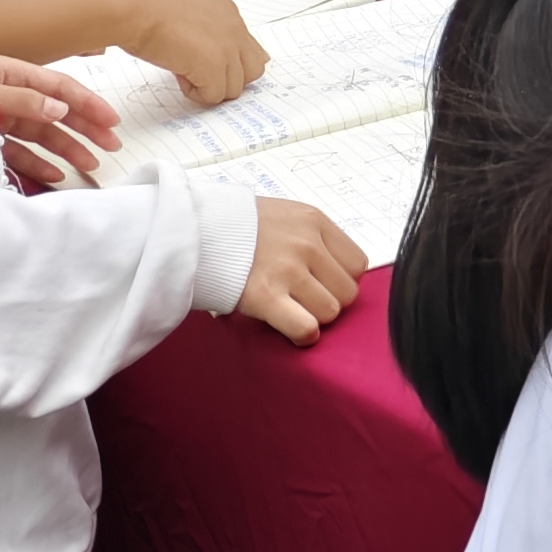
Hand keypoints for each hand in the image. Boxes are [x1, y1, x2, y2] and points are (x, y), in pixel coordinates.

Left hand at [0, 55, 116, 191]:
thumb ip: (23, 100)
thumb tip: (61, 110)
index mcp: (12, 75)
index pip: (60, 87)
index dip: (88, 103)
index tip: (111, 121)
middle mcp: (10, 96)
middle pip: (57, 111)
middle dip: (86, 128)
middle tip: (111, 145)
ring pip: (42, 135)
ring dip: (68, 149)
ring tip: (90, 164)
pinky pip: (19, 153)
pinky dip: (37, 164)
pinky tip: (55, 174)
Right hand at [110, 0, 266, 105]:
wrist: (131, 5)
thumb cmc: (142, 4)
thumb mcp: (182, 10)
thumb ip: (201, 27)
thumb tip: (202, 52)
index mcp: (226, 11)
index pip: (250, 48)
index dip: (228, 64)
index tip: (205, 64)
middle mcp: (233, 28)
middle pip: (253, 71)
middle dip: (228, 79)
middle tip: (197, 73)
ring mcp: (227, 47)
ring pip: (235, 88)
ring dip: (209, 87)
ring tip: (182, 70)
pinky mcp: (214, 66)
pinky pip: (214, 96)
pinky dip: (195, 93)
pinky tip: (177, 75)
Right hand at [237, 197, 367, 344]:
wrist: (193, 229)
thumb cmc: (237, 226)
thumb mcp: (283, 216)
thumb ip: (310, 237)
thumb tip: (331, 270)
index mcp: (314, 222)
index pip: (357, 264)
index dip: (341, 279)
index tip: (323, 283)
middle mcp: (307, 245)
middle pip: (348, 291)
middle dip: (329, 300)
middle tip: (304, 300)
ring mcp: (288, 270)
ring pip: (330, 311)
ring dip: (314, 317)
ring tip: (293, 310)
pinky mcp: (266, 296)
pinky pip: (305, 327)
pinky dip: (303, 334)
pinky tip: (293, 329)